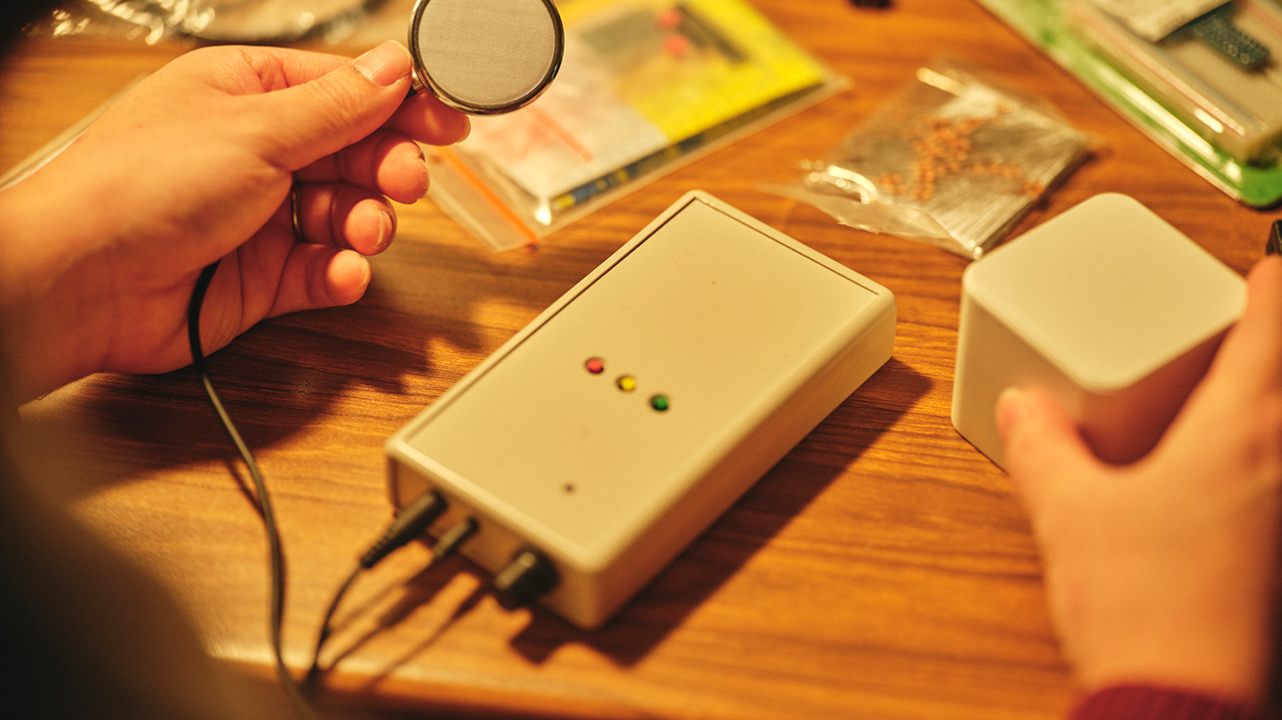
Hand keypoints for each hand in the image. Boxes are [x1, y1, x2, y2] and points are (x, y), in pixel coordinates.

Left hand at [0, 41, 468, 401]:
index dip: (400, 106)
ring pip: (346, 215)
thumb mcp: (256, 130)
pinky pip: (324, 269)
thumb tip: (394, 67)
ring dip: (366, 224)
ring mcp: (259, 216)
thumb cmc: (138, 186)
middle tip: (405, 182)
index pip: (344, 91)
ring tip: (364, 233)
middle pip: (354, 154)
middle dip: (385, 169)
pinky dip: (341, 271)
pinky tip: (341, 271)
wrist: (83, 282)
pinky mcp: (262, 276)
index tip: (448, 123)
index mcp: (247, 94)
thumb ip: (338, 106)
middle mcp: (256, 152)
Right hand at [996, 256, 1281, 704]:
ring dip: (1273, 396)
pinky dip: (1266, 453)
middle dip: (1278, 337)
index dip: (1270, 284)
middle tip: (1253, 324)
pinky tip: (1236, 473)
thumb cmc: (1148, 611)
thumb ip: (1044, 449)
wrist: (1182, 701)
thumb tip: (1027, 410)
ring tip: (1239, 395)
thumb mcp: (1071, 516)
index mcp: (1238, 434)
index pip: (1271, 327)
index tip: (1263, 266)